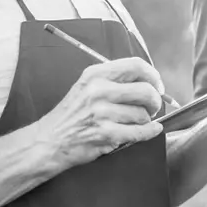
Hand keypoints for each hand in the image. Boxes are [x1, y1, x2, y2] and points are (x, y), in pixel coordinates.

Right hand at [36, 57, 164, 168]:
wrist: (49, 141)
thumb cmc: (71, 115)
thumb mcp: (86, 86)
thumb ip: (114, 80)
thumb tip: (149, 82)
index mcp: (95, 75)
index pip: (136, 66)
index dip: (153, 76)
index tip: (157, 85)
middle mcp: (99, 91)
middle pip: (145, 90)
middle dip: (155, 101)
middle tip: (152, 107)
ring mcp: (102, 113)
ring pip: (143, 114)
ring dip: (145, 120)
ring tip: (134, 121)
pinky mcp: (106, 134)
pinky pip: (140, 132)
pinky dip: (150, 132)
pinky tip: (150, 130)